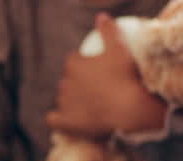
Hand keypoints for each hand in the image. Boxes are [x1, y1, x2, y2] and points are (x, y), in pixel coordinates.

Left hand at [46, 14, 167, 138]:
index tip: (95, 68)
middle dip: (76, 81)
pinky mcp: (64, 122)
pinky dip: (58, 119)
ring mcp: (64, 103)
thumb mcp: (120, 48)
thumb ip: (109, 30)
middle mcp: (65, 83)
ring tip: (88, 103)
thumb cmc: (125, 76)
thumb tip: (101, 16)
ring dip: (71, 99)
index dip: (82, 63)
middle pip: (68, 80)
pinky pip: (54, 119)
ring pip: (64, 98)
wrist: (128, 108)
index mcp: (74, 65)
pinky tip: (65, 119)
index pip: (73, 61)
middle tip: (94, 87)